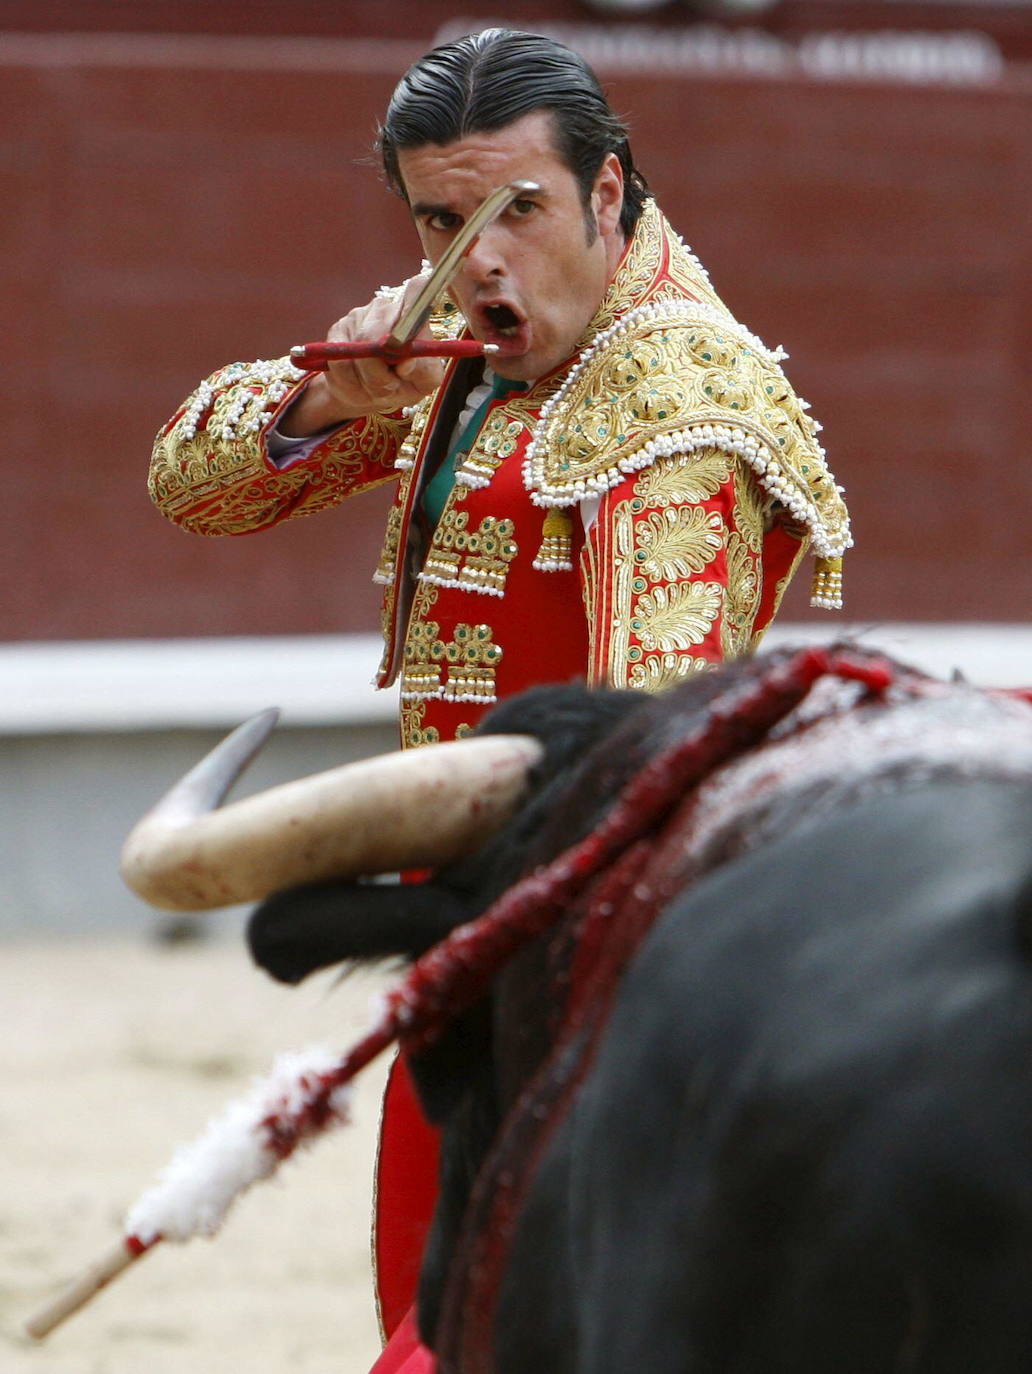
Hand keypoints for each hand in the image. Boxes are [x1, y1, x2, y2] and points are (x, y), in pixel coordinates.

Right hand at [279, 272, 446, 435]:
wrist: (370, 395)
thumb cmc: (404, 384)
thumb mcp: (423, 383)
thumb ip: (422, 370)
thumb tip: (407, 361)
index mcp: (414, 314)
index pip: (417, 290)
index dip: (416, 303)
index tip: (408, 338)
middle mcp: (386, 307)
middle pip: (378, 330)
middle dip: (381, 370)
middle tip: (390, 387)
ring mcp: (358, 316)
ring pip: (356, 349)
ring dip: (366, 380)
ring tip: (374, 390)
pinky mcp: (336, 331)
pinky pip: (339, 361)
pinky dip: (349, 383)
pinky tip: (357, 386)